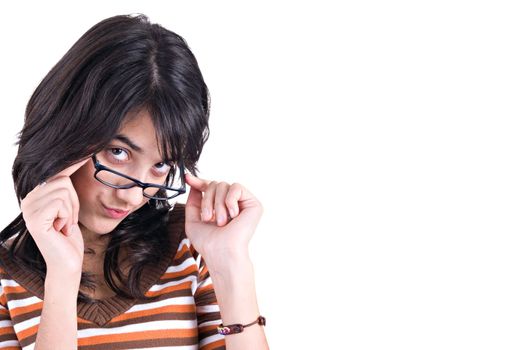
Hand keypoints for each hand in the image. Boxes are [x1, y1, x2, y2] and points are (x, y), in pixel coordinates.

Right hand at [20, 158, 89, 274]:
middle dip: (73, 200)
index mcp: (34, 194)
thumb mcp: (69, 206)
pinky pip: (61, 201)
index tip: (88, 145)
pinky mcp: (35, 218)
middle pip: (62, 179)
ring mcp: (29, 208)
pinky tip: (60, 229)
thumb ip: (67, 186)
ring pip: (64, 189)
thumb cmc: (70, 236)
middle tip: (67, 219)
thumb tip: (79, 157)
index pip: (54, 171)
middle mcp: (28, 199)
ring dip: (71, 209)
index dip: (71, 160)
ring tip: (64, 225)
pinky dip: (68, 215)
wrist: (67, 263)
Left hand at [184, 174, 262, 263]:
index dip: (199, 181)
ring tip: (221, 222)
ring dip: (217, 204)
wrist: (221, 252)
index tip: (188, 178)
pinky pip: (237, 187)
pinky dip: (230, 200)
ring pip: (224, 185)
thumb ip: (192, 203)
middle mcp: (232, 203)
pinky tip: (233, 215)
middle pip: (215, 184)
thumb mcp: (193, 221)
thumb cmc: (208, 242)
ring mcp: (243, 203)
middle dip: (207, 200)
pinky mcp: (253, 204)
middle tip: (208, 218)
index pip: (210, 188)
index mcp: (219, 207)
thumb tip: (193, 185)